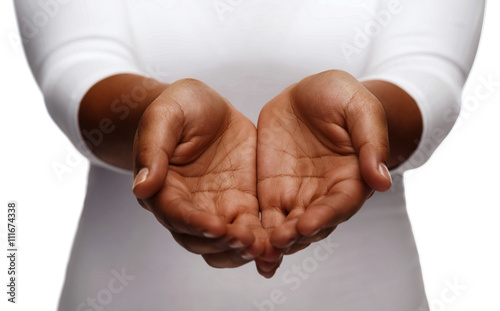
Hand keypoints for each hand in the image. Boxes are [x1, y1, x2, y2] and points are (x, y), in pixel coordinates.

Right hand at [132, 79, 265, 267]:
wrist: (206, 107)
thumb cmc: (179, 107)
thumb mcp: (164, 116)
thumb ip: (152, 149)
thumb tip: (142, 187)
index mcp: (164, 188)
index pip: (175, 214)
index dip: (194, 224)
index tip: (216, 227)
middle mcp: (189, 205)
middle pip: (199, 239)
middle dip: (222, 244)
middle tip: (245, 241)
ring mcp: (216, 207)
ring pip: (224, 244)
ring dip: (240, 250)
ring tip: (262, 248)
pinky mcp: (241, 203)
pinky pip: (250, 229)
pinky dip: (261, 241)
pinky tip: (276, 246)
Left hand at [255, 70, 392, 276]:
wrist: (307, 95)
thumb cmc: (340, 97)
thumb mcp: (360, 108)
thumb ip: (371, 141)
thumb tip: (382, 181)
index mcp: (351, 178)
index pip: (340, 204)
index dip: (325, 216)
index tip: (308, 224)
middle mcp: (324, 194)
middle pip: (313, 224)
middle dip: (296, 236)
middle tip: (278, 242)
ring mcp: (297, 195)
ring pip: (287, 227)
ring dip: (275, 243)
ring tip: (260, 253)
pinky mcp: (272, 192)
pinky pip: (265, 217)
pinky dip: (256, 234)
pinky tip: (244, 247)